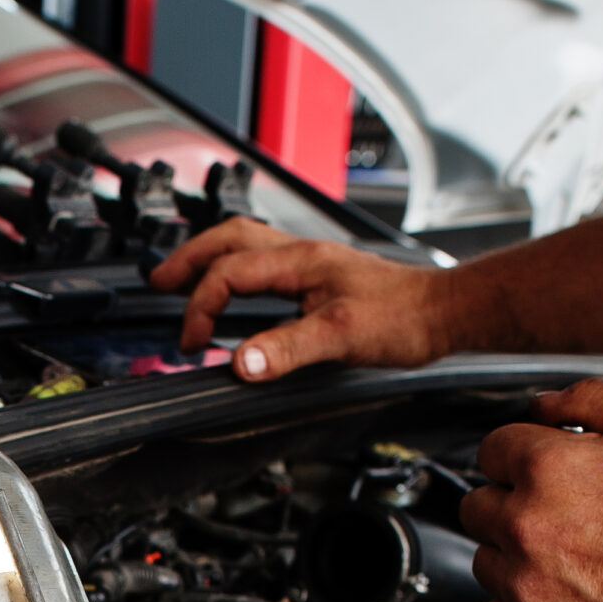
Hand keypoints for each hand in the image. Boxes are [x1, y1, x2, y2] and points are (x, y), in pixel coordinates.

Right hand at [147, 218, 458, 380]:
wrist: (443, 314)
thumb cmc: (405, 318)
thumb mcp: (341, 337)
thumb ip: (288, 349)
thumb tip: (241, 363)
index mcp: (301, 261)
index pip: (229, 273)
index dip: (201, 306)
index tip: (192, 341)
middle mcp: (302, 254)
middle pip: (229, 239)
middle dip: (188, 259)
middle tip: (159, 281)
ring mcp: (311, 264)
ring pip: (246, 245)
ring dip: (210, 259)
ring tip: (183, 279)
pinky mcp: (320, 278)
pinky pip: (265, 263)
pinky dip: (236, 272)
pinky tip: (237, 291)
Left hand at [461, 380, 602, 601]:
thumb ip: (591, 399)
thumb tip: (543, 403)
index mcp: (546, 467)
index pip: (492, 451)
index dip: (521, 456)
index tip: (540, 470)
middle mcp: (525, 524)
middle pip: (478, 506)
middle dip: (511, 504)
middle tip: (561, 515)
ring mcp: (524, 583)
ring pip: (485, 561)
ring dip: (514, 557)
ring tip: (571, 558)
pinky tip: (562, 594)